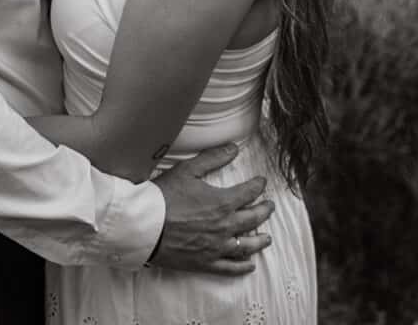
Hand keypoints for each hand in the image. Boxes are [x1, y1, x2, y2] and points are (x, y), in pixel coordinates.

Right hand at [150, 143, 273, 274]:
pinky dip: (242, 266)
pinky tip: (249, 265)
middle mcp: (225, 226)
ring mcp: (217, 247)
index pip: (249, 193)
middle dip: (264, 211)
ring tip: (267, 238)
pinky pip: (230, 267)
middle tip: (270, 206)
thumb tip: (234, 148)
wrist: (147, 225)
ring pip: (246, 246)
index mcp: (223, 203)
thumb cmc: (166, 195)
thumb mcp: (188, 170)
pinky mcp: (206, 262)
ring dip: (259, 241)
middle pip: (253, 219)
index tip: (262, 182)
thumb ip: (213, 158)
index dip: (258, 186)